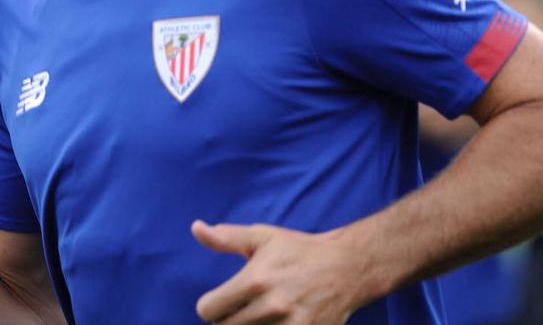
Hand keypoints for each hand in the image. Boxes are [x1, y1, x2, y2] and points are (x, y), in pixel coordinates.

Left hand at [192, 220, 360, 324]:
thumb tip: (195, 228)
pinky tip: (270, 324)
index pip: (209, 310)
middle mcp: (271, 305)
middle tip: (240, 309)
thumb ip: (226, 237)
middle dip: (228, 320)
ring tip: (257, 316)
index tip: (220, 302)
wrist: (347, 267)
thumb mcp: (262, 237)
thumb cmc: (299, 250)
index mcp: (255, 280)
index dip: (210, 306)